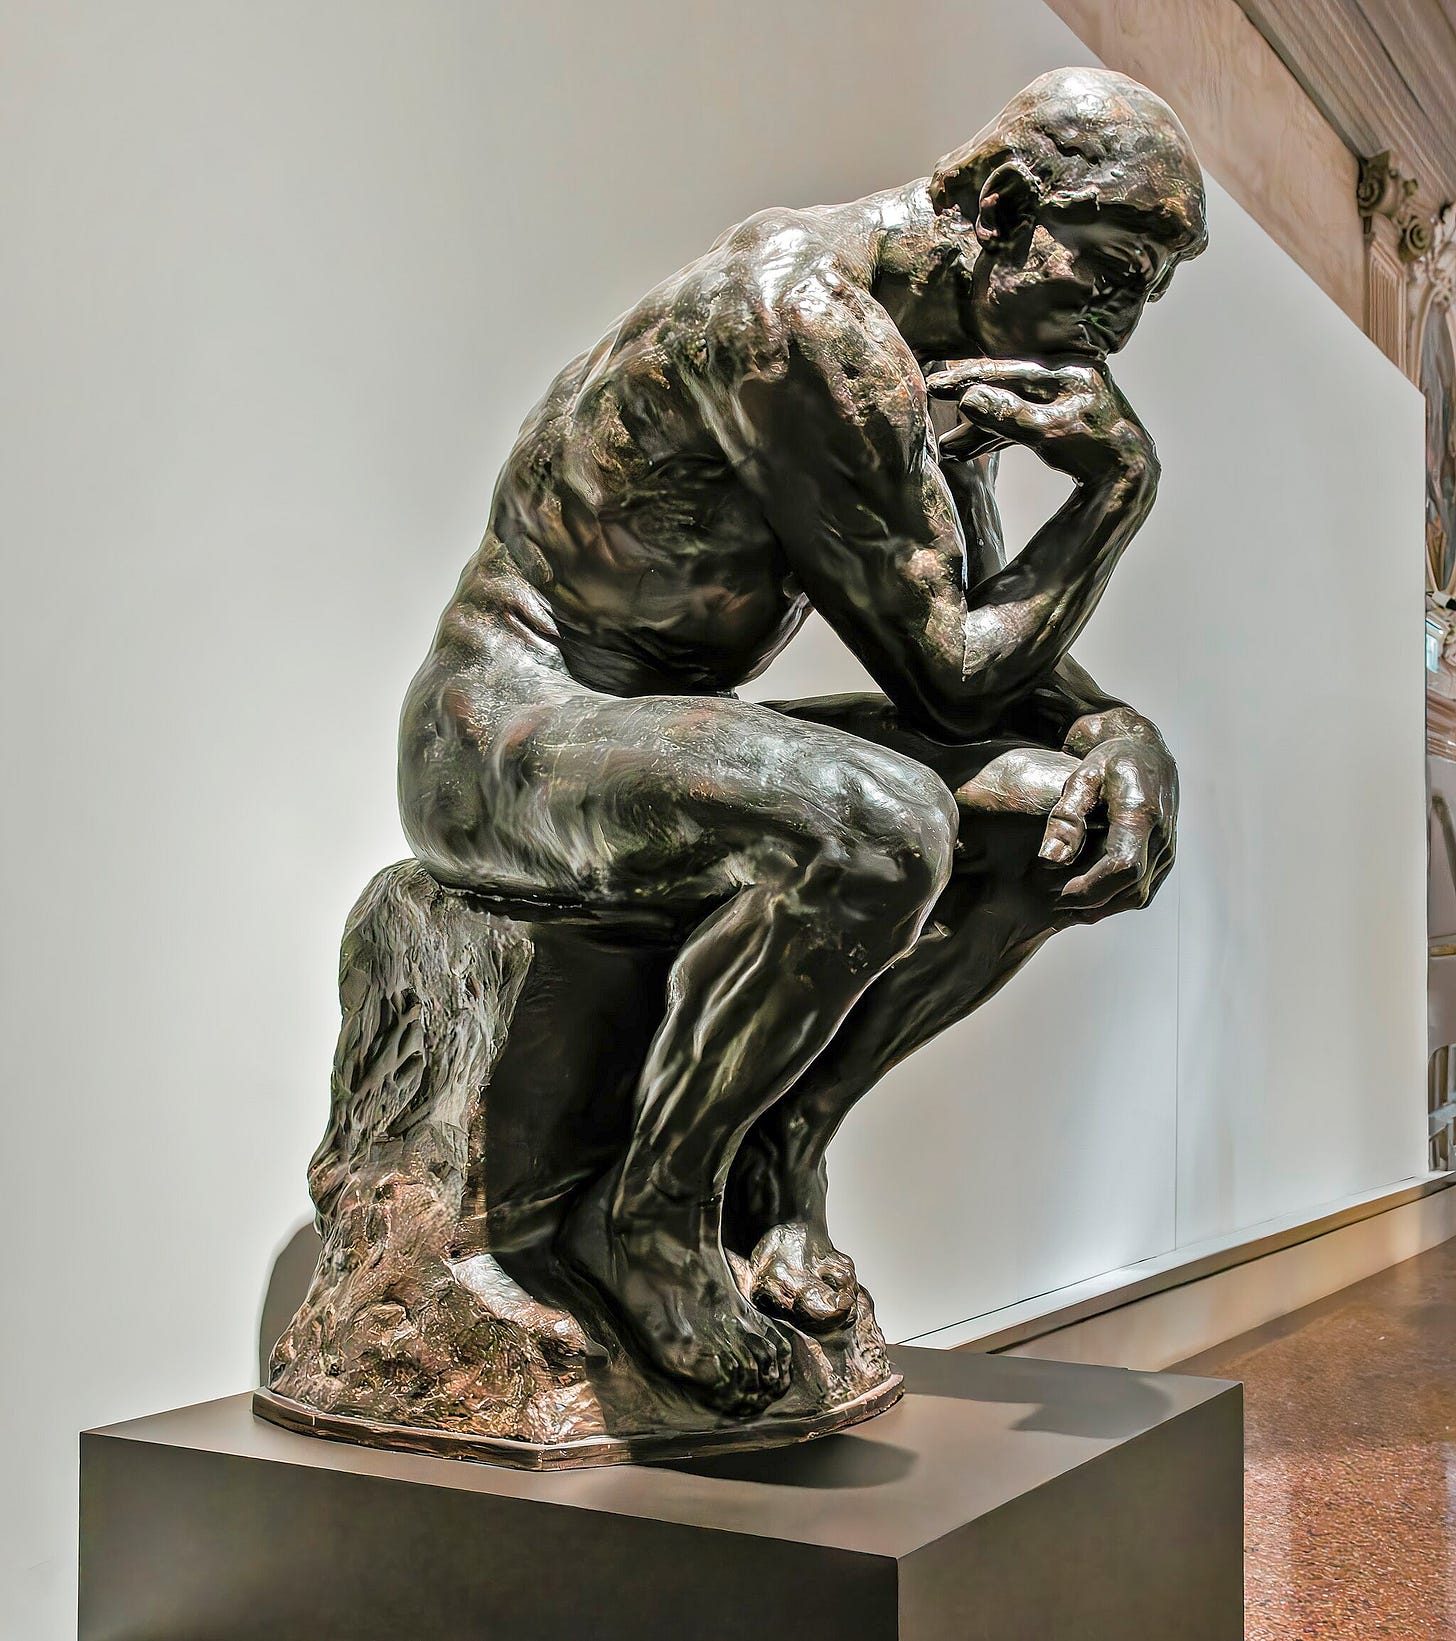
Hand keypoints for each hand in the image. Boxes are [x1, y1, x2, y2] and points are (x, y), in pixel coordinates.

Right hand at [925, 358, 1156, 489]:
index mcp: (1066, 373)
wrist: (1130, 477)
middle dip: (968, 400)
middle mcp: (1066, 377)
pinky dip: (996, 435)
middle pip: (1006, 387)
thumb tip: (968, 399)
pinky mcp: (1064, 417)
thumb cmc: (1094, 454)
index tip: (934, 385)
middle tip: (931, 399)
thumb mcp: (1049, 434)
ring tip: (948, 449)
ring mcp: (1065, 397)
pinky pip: (1022, 422)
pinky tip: (969, 450)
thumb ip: (1009, 416)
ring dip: (978, 427)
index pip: (1007, 372)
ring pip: (1012, 408)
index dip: (967, 378)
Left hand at [1038, 734, 1176, 911]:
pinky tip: (1086, 897)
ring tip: (1066, 903)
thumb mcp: (1081, 779)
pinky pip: (1143, 890)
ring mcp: (1167, 848)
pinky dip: (1115, 899)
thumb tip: (1049, 860)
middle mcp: (1162, 835)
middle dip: (1091, 902)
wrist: (1144, 751)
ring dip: (1103, 906)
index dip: (1091, 887)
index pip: (1123, 866)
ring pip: (1138, 895)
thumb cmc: (1107, 762)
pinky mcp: (1165, 856)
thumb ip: (1065, 819)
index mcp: (1141, 814)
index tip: (1059, 892)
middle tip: (1053, 901)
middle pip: (1130, 888)